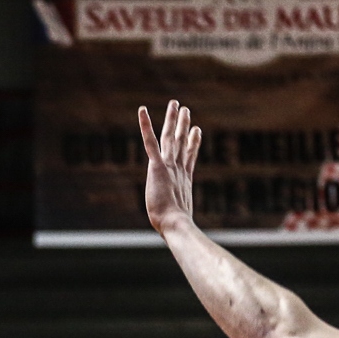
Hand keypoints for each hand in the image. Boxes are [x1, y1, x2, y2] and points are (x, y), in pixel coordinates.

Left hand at [139, 99, 202, 232]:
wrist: (174, 223)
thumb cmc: (176, 226)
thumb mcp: (178, 218)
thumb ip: (181, 218)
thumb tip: (186, 232)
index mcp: (183, 179)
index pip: (189, 156)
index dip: (192, 142)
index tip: (196, 131)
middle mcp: (178, 168)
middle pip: (181, 141)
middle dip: (183, 125)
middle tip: (185, 110)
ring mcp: (168, 165)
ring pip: (170, 137)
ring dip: (172, 120)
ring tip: (176, 104)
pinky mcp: (157, 165)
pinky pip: (150, 141)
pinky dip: (146, 125)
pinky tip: (142, 111)